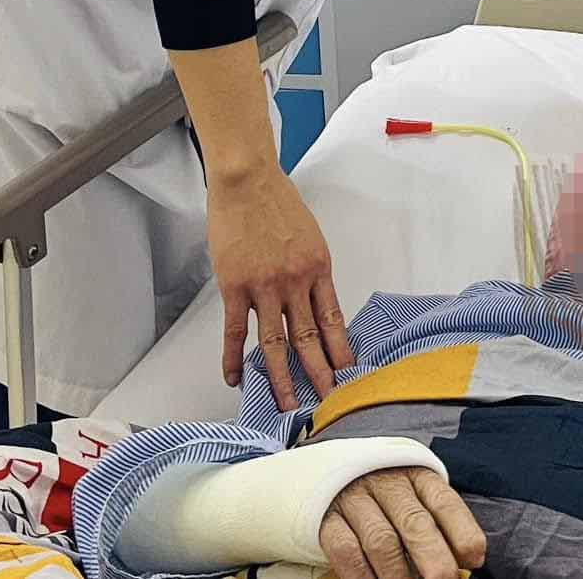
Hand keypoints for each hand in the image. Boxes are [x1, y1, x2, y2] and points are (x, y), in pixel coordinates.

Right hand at [206, 164, 355, 407]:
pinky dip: (234, 357)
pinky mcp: (235, 286)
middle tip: (326, 400)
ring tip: (287, 403)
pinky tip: (236, 377)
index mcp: (318, 268)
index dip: (340, 349)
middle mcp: (296, 282)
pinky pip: (236, 330)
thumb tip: (311, 301)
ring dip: (282, 377)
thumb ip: (310, 270)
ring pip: (276, 343)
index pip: (333, 319)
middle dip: (319, 373)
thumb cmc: (277, 202)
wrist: (248, 180)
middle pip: (309, 338)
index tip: (347, 372)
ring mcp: (265, 286)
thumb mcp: (309, 236)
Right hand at [319, 467, 486, 578]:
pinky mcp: (328, 519)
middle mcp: (388, 483)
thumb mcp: (415, 499)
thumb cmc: (387, 499)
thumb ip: (438, 527)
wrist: (331, 476)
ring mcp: (355, 499)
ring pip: (382, 541)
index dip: (462, 531)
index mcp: (418, 476)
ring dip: (398, 574)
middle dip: (434, 559)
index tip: (474, 559)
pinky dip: (363, 576)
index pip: (444, 501)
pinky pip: (347, 550)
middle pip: (415, 522)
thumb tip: (464, 564)